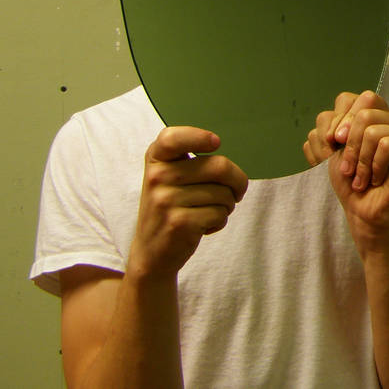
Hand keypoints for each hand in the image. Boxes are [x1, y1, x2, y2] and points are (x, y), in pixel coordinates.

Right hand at [128, 127, 247, 279]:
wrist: (150, 253)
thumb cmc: (169, 208)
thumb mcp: (167, 177)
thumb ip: (189, 161)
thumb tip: (228, 168)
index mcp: (155, 158)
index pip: (172, 138)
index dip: (197, 136)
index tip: (216, 142)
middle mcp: (157, 176)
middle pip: (219, 166)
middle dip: (238, 181)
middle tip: (237, 192)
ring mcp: (165, 200)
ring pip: (224, 193)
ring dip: (227, 205)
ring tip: (209, 211)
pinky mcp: (178, 222)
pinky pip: (220, 214)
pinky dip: (220, 221)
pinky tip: (203, 226)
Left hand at [306, 91, 388, 250]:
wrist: (363, 210)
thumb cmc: (350, 178)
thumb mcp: (329, 146)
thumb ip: (328, 124)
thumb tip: (339, 128)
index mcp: (373, 112)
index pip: (348, 99)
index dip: (337, 122)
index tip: (333, 144)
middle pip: (363, 113)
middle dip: (349, 146)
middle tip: (349, 168)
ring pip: (372, 130)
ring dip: (361, 161)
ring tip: (364, 177)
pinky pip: (386, 145)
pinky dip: (376, 167)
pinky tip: (379, 179)